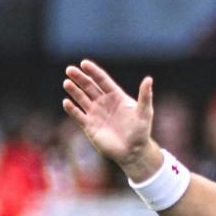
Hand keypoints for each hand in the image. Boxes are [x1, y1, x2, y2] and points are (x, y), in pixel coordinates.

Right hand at [62, 60, 160, 177]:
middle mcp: (104, 102)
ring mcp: (95, 114)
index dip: (93, 72)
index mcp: (116, 96)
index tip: (84, 63)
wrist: (133, 151)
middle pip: (89, 87)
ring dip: (74, 91)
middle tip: (70, 69)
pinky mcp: (89, 126)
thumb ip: (145, 96)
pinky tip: (66, 102)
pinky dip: (72, 109)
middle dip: (80, 78)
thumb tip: (149, 79)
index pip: (102, 80)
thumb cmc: (141, 131)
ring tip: (67, 83)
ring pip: (82, 99)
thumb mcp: (145, 112)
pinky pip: (78, 116)